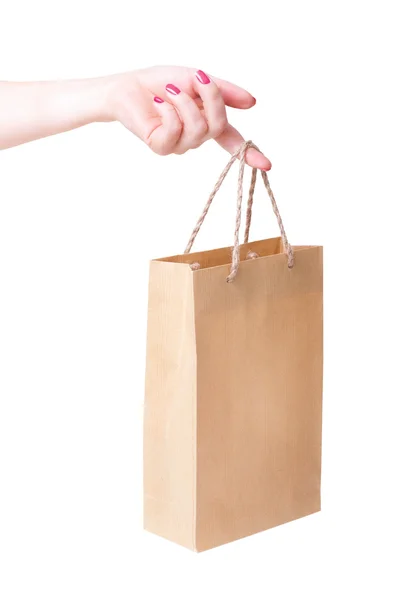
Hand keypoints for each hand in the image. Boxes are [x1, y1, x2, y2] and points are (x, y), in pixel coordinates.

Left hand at [107, 66, 270, 169]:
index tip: (267, 165)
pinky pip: (176, 131)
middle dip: (213, 99)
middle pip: (218, 126)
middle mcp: (195, 138)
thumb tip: (252, 103)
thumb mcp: (197, 79)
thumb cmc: (160, 82)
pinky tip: (158, 103)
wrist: (128, 85)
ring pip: (198, 129)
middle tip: (198, 79)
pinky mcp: (161, 146)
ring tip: (170, 90)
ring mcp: (178, 145)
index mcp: (207, 122)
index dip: (250, 154)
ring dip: (186, 102)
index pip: (231, 141)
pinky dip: (169, 111)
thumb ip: (223, 91)